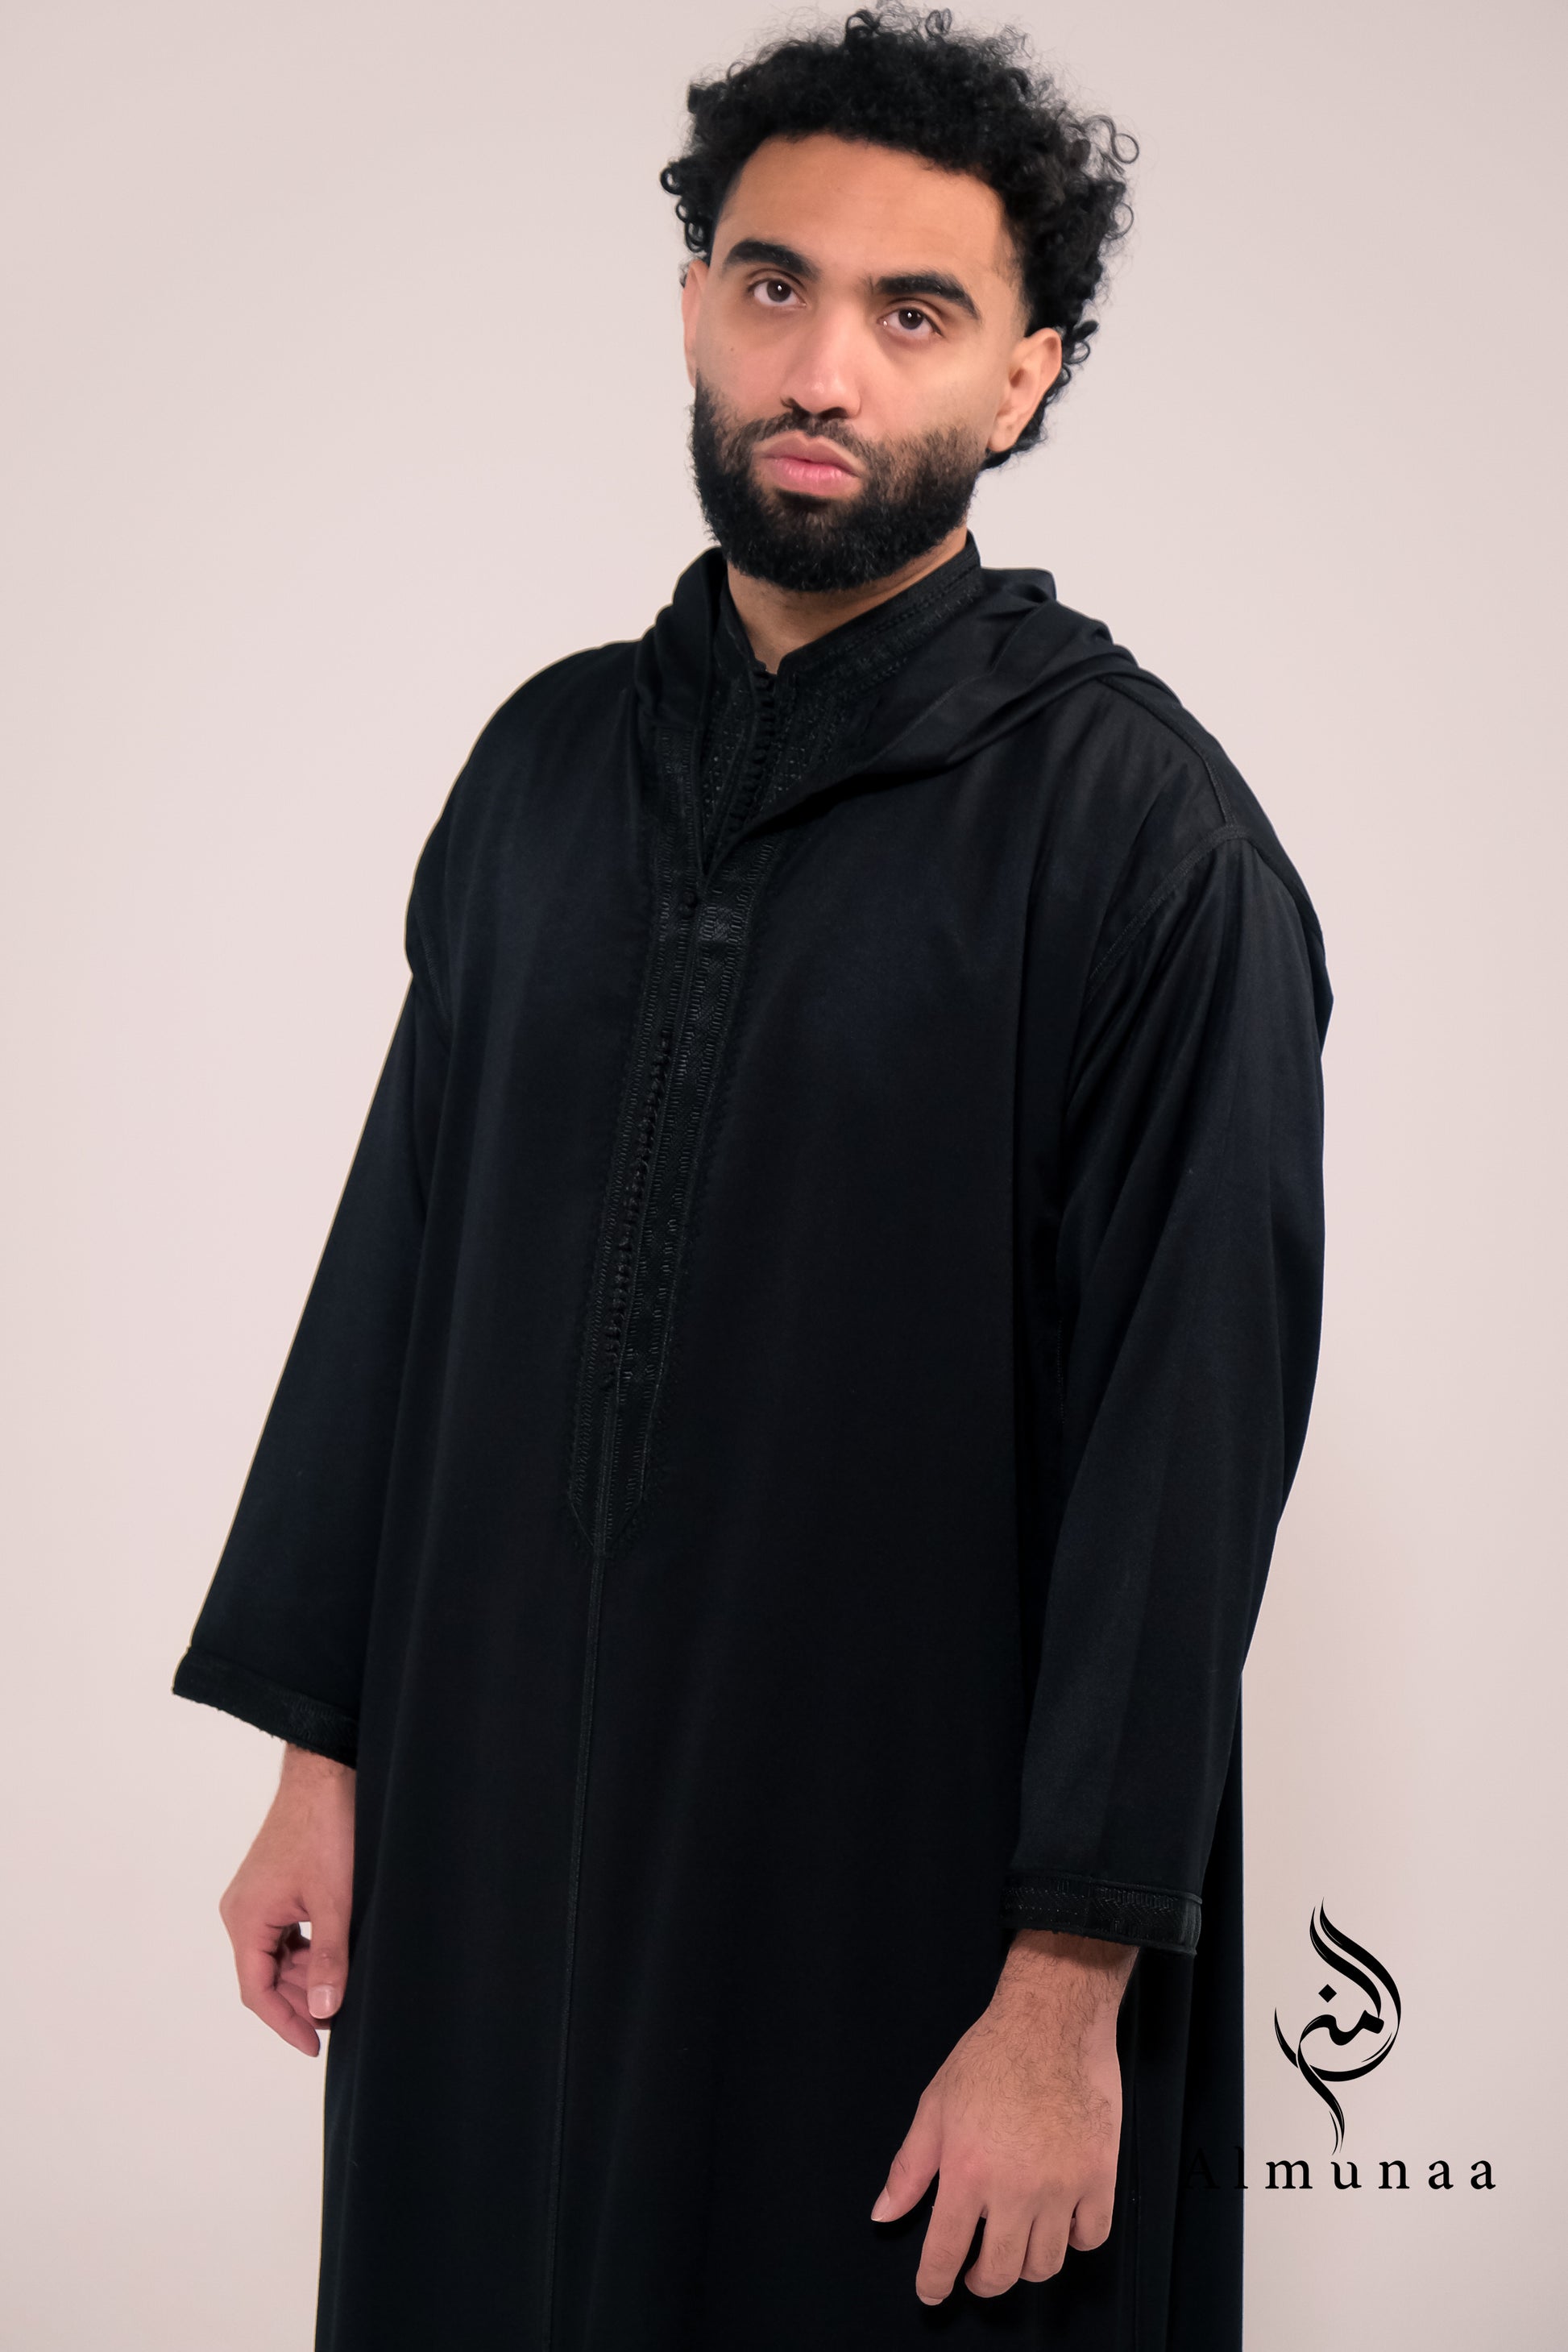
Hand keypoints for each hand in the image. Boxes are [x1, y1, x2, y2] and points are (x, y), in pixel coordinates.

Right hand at [216, 1742, 355, 2056]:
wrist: (327, 1772)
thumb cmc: (327, 1829)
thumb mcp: (335, 1901)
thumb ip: (330, 1959)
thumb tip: (324, 2011)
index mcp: (245, 1918)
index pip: (257, 1992)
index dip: (286, 2023)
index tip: (315, 2047)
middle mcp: (242, 1910)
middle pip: (265, 1976)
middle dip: (300, 2000)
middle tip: (340, 2017)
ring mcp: (256, 1897)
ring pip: (277, 1956)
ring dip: (306, 1975)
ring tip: (343, 1987)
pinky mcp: (274, 1886)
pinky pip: (285, 1934)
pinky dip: (308, 1950)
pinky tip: (336, 1955)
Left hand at [869, 1929, 1134, 2302]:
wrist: (1052, 2021)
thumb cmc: (989, 2056)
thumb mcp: (935, 2106)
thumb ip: (909, 2167)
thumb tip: (882, 2214)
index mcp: (967, 2171)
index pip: (945, 2252)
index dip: (934, 2282)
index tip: (932, 2292)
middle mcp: (1015, 2189)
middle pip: (999, 2272)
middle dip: (981, 2280)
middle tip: (976, 2268)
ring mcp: (1062, 2186)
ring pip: (1044, 2264)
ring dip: (1024, 2264)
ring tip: (1014, 2241)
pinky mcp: (1099, 2175)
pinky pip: (1090, 2237)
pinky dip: (1073, 2240)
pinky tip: (1059, 2222)